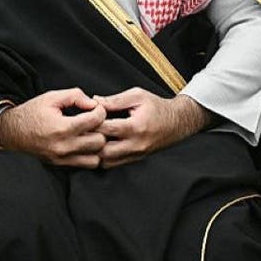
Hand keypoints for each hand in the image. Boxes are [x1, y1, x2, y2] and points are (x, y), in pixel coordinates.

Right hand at [0, 88, 106, 167]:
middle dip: (101, 129)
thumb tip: (94, 103)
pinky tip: (85, 144)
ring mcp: (62, 158)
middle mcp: (63, 146)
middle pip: (100, 141)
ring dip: (97, 145)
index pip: (96, 120)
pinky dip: (91, 155)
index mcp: (61, 128)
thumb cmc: (31, 113)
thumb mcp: (51, 97)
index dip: (100, 110)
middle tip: (94, 122)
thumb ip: (75, 96)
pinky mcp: (61, 165)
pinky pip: (87, 165)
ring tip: (91, 134)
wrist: (11, 132)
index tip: (95, 108)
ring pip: (97, 157)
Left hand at [94, 89, 211, 168]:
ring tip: (90, 139)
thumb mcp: (138, 96)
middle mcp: (136, 144)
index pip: (106, 129)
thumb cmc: (158, 107)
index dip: (92, 122)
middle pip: (103, 151)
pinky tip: (99, 146)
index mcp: (136, 127)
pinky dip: (103, 157)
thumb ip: (115, 100)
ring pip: (105, 162)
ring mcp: (136, 154)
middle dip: (90, 141)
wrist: (177, 122)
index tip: (85, 116)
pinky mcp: (135, 159)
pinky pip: (112, 164)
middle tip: (82, 131)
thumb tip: (95, 101)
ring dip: (95, 152)